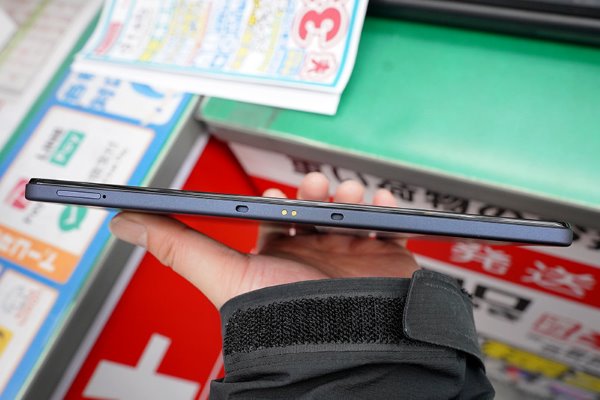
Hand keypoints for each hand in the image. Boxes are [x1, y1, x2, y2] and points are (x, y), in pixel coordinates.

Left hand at [109, 172, 418, 307]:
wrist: (336, 345)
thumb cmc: (279, 315)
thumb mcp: (222, 271)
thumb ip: (176, 244)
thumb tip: (122, 220)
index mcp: (280, 255)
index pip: (280, 218)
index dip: (280, 200)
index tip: (277, 192)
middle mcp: (313, 254)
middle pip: (317, 208)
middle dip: (318, 190)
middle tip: (315, 186)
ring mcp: (349, 256)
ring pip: (353, 212)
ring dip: (351, 195)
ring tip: (350, 193)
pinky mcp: (383, 260)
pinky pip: (390, 228)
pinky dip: (388, 213)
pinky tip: (381, 207)